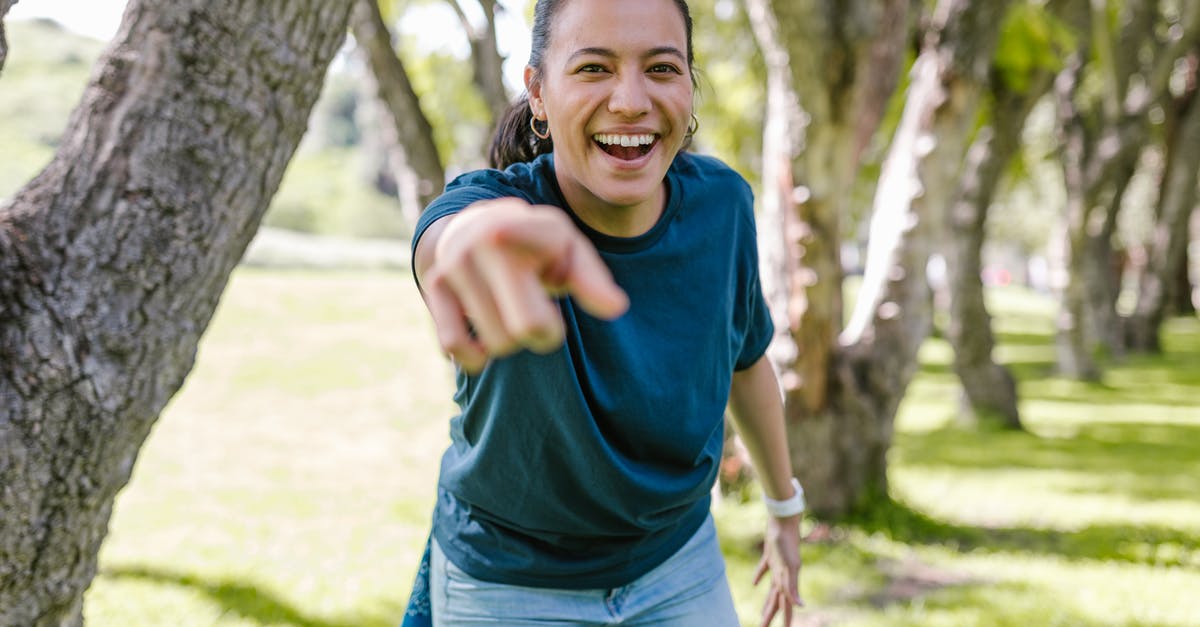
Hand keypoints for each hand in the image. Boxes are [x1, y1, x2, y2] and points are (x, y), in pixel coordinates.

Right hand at [420, 198, 628, 372]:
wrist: (482, 223)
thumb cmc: (539, 248)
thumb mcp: (570, 254)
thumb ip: (593, 282)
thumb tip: (616, 308)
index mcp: (524, 228)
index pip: (531, 249)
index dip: (542, 300)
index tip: (548, 293)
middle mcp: (483, 241)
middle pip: (526, 330)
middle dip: (544, 334)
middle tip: (543, 316)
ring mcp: (454, 263)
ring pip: (496, 343)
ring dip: (512, 342)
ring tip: (514, 315)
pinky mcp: (433, 284)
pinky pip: (455, 346)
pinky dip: (475, 356)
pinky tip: (485, 341)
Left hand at [753, 515, 802, 626]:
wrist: (784, 520)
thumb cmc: (786, 542)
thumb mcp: (789, 567)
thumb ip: (792, 586)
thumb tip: (801, 606)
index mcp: (788, 580)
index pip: (787, 604)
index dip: (787, 618)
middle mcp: (784, 575)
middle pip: (777, 599)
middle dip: (771, 615)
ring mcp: (777, 565)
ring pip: (772, 588)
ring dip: (768, 601)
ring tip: (763, 613)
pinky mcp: (770, 555)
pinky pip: (764, 570)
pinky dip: (759, 577)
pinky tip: (754, 584)